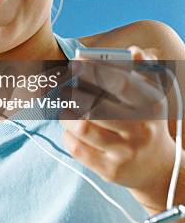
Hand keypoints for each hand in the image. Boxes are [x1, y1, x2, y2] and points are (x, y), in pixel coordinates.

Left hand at [59, 45, 175, 193]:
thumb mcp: (152, 95)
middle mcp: (140, 130)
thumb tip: (133, 51)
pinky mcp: (110, 171)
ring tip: (65, 108)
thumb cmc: (148, 121)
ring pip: (81, 128)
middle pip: (94, 108)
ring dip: (65, 114)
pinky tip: (71, 129)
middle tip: (65, 89)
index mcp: (151, 106)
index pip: (121, 84)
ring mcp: (125, 153)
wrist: (158, 167)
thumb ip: (142, 69)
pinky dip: (67, 134)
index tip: (76, 61)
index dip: (95, 70)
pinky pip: (77, 148)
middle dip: (73, 94)